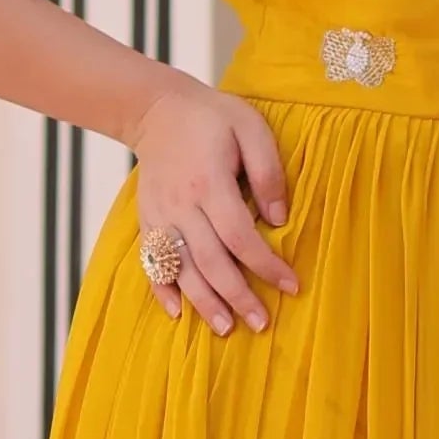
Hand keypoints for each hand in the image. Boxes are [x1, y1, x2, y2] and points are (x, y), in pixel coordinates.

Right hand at [125, 76, 300, 335]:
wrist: (157, 110)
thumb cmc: (212, 118)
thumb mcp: (251, 128)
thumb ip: (268, 172)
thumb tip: (280, 220)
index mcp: (209, 182)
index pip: (240, 236)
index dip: (266, 265)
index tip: (291, 285)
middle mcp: (181, 206)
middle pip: (211, 261)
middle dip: (238, 296)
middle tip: (261, 323)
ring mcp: (160, 216)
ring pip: (181, 269)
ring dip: (204, 303)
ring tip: (226, 328)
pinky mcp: (147, 221)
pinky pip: (152, 262)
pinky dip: (162, 290)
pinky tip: (177, 314)